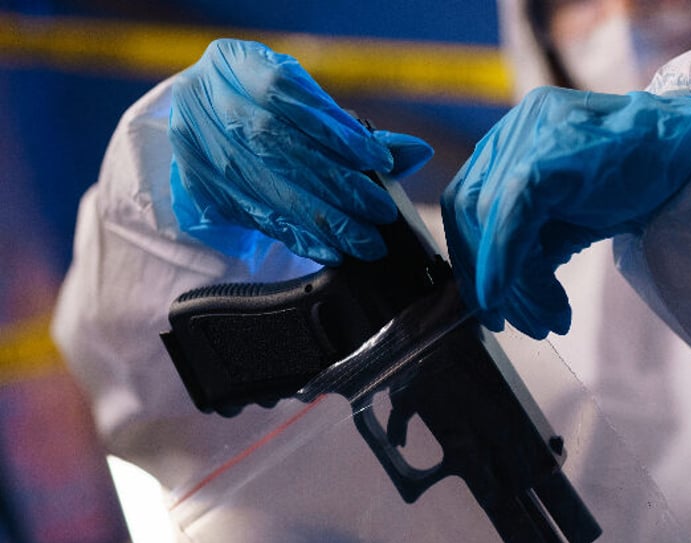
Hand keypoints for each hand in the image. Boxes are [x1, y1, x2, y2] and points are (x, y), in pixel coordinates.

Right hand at [168, 38, 432, 263]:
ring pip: (268, 189)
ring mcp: (198, 150)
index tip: (380, 161)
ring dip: (324, 221)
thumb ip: (354, 129)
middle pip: (280, 147)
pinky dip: (300, 237)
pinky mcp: (201, 191)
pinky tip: (331, 250)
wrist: (196, 124)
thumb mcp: (301, 105)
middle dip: (338, 185)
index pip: (288, 95)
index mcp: (233, 65)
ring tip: (365, 241)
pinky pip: (257, 219)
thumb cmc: (262, 109)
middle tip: (380, 213)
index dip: (335, 131)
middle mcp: (207, 103)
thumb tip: (417, 153)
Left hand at [441, 86, 690, 338]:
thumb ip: (529, 245)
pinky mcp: (547, 157)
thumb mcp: (569, 218)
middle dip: (486, 277)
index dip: (472, 259)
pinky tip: (540, 303)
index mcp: (511, 140)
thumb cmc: (636, 183)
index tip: (488, 302)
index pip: (466, 204)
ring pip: (487, 222)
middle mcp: (513, 130)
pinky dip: (510, 266)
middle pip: (467, 213)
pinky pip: (510, 220)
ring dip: (514, 284)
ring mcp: (528, 136)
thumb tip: (499, 295)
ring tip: (547, 318)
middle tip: (510, 321)